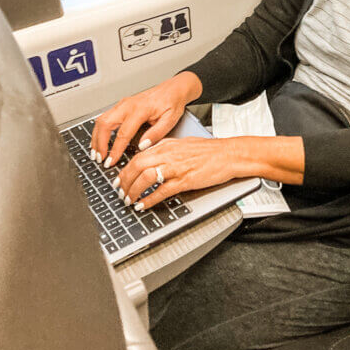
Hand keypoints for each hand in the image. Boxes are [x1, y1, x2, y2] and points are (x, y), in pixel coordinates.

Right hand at [90, 71, 202, 166]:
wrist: (173, 89)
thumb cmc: (172, 102)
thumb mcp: (170, 119)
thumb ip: (156, 133)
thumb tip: (142, 146)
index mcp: (140, 109)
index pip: (123, 133)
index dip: (115, 150)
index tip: (110, 161)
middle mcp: (128, 105)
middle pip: (105, 124)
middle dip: (99, 143)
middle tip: (99, 158)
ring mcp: (123, 104)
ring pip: (101, 120)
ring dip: (96, 137)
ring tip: (96, 153)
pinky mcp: (121, 105)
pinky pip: (105, 117)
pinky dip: (99, 130)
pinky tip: (99, 140)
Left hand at [114, 136, 239, 209]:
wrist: (230, 154)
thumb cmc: (211, 151)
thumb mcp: (184, 144)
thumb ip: (167, 150)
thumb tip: (152, 158)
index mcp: (168, 145)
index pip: (139, 156)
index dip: (126, 170)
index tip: (120, 179)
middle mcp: (169, 154)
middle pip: (137, 166)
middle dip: (125, 181)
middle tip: (120, 192)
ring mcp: (177, 167)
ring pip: (146, 177)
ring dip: (134, 190)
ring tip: (129, 200)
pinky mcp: (185, 180)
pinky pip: (162, 191)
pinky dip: (149, 199)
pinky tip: (143, 205)